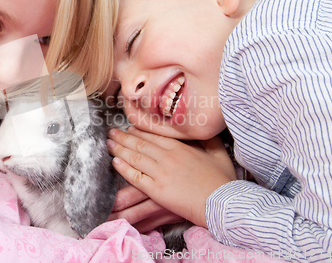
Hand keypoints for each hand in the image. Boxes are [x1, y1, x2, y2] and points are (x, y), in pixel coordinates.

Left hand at [107, 126, 236, 227]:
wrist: (222, 203)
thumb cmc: (223, 181)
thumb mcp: (218, 154)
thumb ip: (208, 139)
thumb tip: (202, 129)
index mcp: (181, 147)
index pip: (154, 136)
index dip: (139, 131)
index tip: (128, 128)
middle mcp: (168, 157)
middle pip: (140, 144)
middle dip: (123, 137)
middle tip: (111, 132)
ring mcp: (161, 173)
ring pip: (134, 158)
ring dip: (119, 149)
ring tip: (108, 144)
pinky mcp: (157, 190)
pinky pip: (135, 177)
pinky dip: (124, 168)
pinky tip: (115, 162)